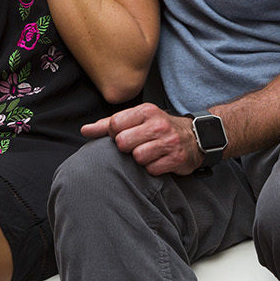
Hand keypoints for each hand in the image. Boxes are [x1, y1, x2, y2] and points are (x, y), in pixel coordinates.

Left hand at [82, 103, 202, 175]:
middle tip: (137, 145)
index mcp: (145, 111)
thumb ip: (108, 124)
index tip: (123, 135)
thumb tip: (85, 130)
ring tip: (150, 153)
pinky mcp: (177, 158)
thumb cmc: (158, 128)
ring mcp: (169, 141)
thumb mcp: (136, 119)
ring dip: (141, 159)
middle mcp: (158, 124)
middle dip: (127, 148)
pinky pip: (152, 170)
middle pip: (123, 142)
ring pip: (137, 157)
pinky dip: (153, 168)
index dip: (114, 134)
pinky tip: (159, 160)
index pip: (114, 124)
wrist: (194, 137)